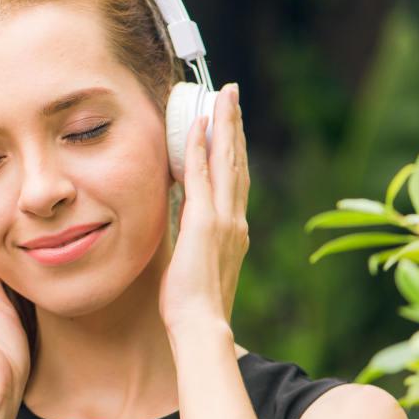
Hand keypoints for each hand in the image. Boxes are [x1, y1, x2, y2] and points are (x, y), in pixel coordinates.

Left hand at [159, 83, 249, 333]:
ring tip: (223, 95)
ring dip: (224, 125)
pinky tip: (198, 124)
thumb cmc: (193, 304)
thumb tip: (182, 225)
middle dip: (234, 125)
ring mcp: (223, 218)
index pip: (233, 180)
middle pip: (236, 161)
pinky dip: (200, 147)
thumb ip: (193, 240)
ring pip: (226, 160)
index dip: (232, 149)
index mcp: (233, 230)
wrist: (200, 324)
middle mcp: (235, 219)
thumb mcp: (196, 264)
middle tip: (231, 94)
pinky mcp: (205, 221)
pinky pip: (201, 175)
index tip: (229, 124)